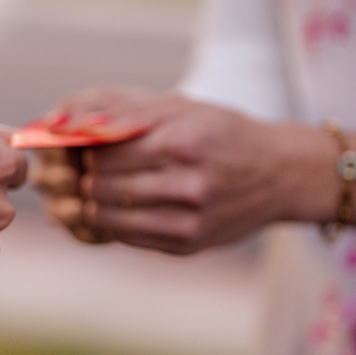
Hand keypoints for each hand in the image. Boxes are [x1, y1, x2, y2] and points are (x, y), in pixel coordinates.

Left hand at [33, 90, 286, 254]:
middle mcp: (187, 186)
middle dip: (88, 174)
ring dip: (95, 199)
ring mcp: (187, 222)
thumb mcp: (182, 108)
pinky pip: (124, 237)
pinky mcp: (186, 246)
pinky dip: (114, 220)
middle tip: (94, 164)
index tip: (88, 144)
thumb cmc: (222, 134)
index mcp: (183, 144)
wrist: (280, 175)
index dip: (86, 148)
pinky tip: (126, 204)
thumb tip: (75, 126)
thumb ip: (127, 114)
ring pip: (105, 215)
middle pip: (99, 185)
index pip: (103, 153)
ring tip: (108, 183)